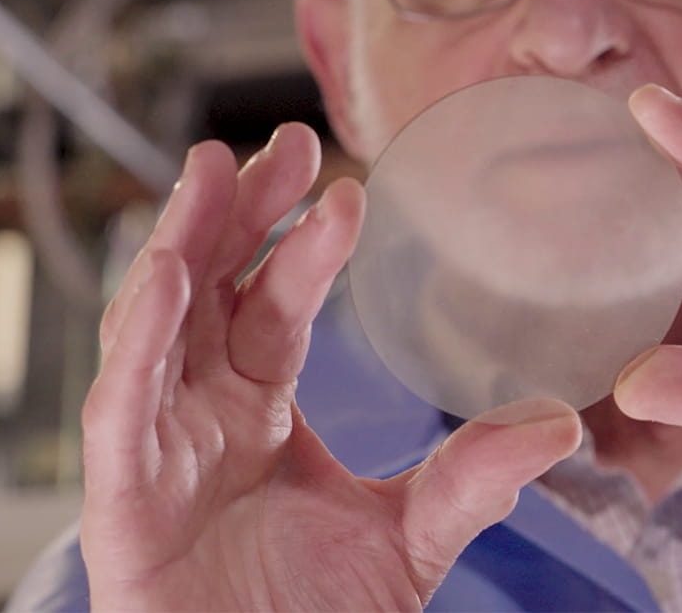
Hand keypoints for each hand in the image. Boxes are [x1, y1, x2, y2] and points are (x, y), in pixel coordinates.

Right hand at [80, 123, 579, 611]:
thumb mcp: (409, 540)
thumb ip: (471, 480)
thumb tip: (560, 423)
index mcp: (257, 410)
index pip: (274, 304)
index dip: (300, 246)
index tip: (347, 189)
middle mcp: (199, 415)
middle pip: (209, 289)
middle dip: (236, 213)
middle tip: (283, 142)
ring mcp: (155, 453)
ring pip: (154, 326)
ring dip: (180, 245)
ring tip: (214, 171)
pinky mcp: (122, 503)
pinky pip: (121, 409)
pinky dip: (140, 342)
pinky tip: (168, 275)